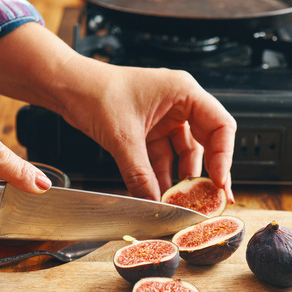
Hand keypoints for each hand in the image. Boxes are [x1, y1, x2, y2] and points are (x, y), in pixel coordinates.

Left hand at [58, 62, 236, 201]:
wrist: (67, 88)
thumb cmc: (95, 92)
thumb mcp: (123, 138)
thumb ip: (141, 174)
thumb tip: (154, 203)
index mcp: (183, 91)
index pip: (221, 126)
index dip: (224, 157)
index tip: (219, 183)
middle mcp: (179, 103)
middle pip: (207, 142)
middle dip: (206, 172)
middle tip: (209, 198)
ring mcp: (164, 117)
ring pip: (183, 154)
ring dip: (179, 178)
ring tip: (179, 201)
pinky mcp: (149, 130)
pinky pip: (163, 157)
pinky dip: (161, 175)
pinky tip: (158, 194)